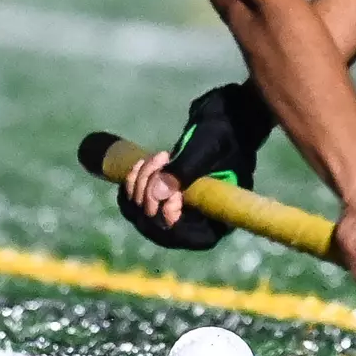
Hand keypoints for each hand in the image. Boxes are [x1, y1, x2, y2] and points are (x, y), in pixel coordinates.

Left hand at [116, 82, 275, 249]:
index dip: (172, 222)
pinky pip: (134, 205)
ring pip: (142, 216)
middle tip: (161, 162)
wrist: (221, 118)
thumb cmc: (224, 131)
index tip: (174, 192)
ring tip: (157, 158)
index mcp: (220, 216)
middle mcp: (197, 220)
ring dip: (139, 187)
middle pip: (159, 230)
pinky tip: (141, 164)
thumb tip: (156, 196)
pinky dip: (131, 185)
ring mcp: (176, 211)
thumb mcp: (209, 145)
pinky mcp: (161, 199)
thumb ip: (186, 169)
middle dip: (150, 197)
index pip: (190, 237)